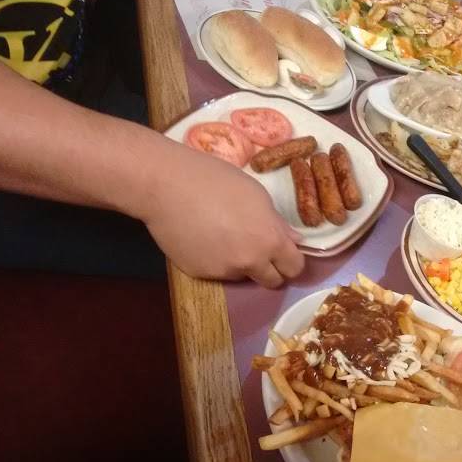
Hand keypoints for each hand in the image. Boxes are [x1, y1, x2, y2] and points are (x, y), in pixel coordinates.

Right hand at [139, 144, 304, 287]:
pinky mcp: (199, 273)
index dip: (291, 260)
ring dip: (240, 262)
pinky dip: (215, 260)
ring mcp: (223, 271)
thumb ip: (277, 223)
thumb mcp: (257, 195)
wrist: (166, 186)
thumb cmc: (215, 180)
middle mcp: (249, 262)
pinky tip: (202, 237)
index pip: (294, 268)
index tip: (284, 253)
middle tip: (257, 249)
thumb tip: (294, 240)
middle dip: (270, 269)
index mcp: (269, 241)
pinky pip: (216, 271)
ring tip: (222, 235)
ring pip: (242, 275)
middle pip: (272, 281)